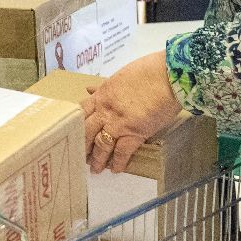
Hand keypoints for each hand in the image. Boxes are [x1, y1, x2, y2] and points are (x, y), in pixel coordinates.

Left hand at [82, 53, 182, 173]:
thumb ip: (103, 86)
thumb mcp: (119, 76)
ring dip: (98, 158)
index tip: (71, 134)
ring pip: (102, 144)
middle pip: (87, 132)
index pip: (81, 113)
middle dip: (83, 146)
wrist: (169, 76)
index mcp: (101, 96)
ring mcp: (118, 123)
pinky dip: (118, 162)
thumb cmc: (148, 71)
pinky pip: (122, 151)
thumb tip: (88, 89)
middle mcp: (105, 111)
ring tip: (95, 169)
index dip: (74, 126)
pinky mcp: (135, 132)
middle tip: (80, 157)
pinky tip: (116, 169)